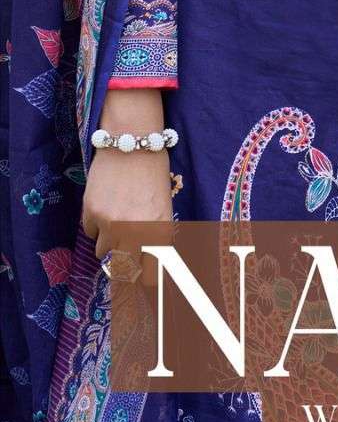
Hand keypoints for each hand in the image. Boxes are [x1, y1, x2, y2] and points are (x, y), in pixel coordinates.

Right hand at [83, 87, 173, 287]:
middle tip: (128, 250)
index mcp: (159, 230)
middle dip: (125, 264)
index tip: (144, 278)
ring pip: (104, 252)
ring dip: (111, 242)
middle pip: (122, 271)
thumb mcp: (162, 206)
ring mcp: (111, 223)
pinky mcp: (92, 213)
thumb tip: (152, 267)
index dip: (146, 279)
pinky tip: (107, 205)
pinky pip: (91, 234)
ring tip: (119, 218)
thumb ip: (156, 237)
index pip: (149, 277)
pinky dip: (97, 225)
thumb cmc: (153, 173)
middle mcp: (135, 231)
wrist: (132, 141)